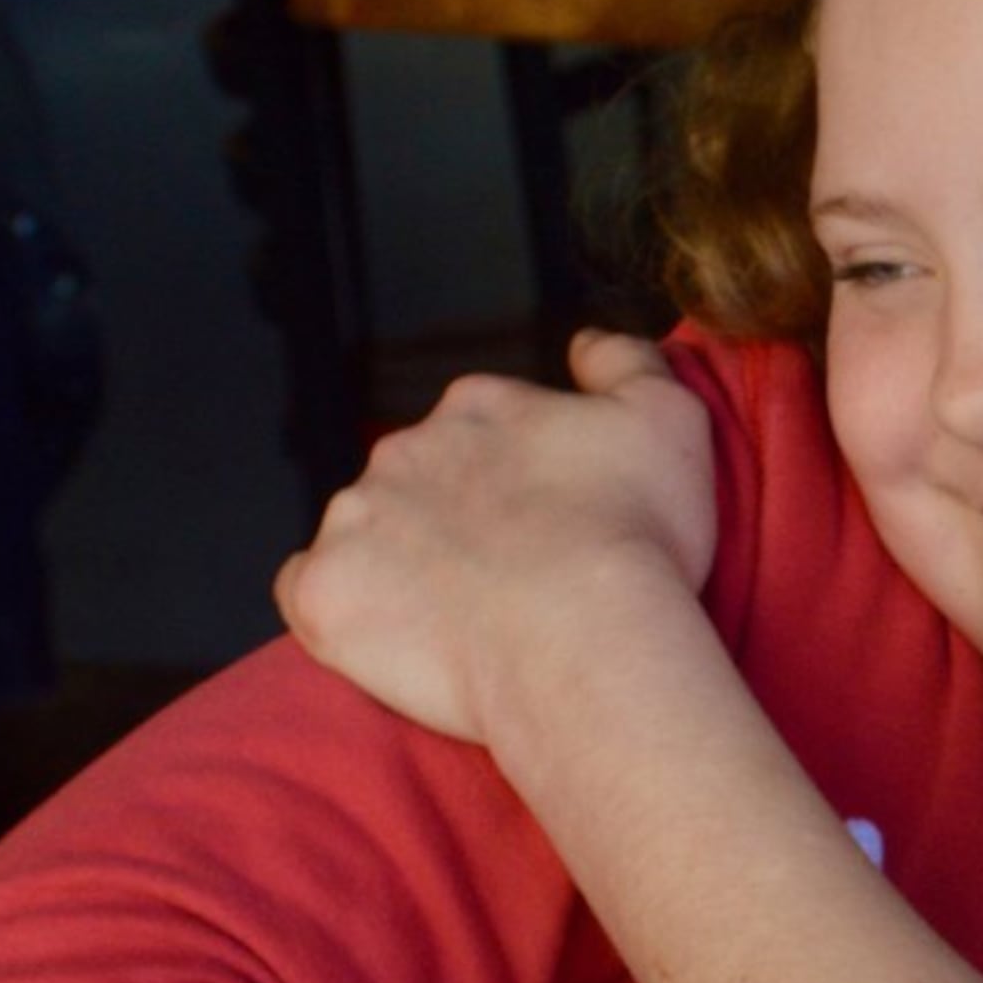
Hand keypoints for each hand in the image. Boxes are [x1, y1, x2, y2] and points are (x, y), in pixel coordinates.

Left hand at [277, 332, 719, 747]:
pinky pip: (311, 592)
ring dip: (401, 564)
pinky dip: (342, 606)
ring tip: (464, 618)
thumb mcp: (671, 419)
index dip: (519, 481)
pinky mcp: (325, 595)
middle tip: (514, 577)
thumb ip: (626, 361)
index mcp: (477, 406)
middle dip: (454, 519)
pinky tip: (391, 631)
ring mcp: (355, 522)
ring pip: (365, 533)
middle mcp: (403, 449)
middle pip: (419, 479)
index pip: (481, 429)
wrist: (585, 639)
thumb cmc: (637, 537)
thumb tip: (585, 343)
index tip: (554, 525)